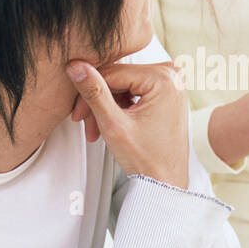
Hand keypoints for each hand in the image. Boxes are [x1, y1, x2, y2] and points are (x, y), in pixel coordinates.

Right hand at [67, 59, 189, 188]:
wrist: (166, 182)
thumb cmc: (147, 160)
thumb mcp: (114, 124)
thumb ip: (94, 92)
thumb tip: (76, 65)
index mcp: (164, 78)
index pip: (112, 73)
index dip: (89, 91)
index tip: (76, 113)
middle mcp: (173, 75)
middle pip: (118, 78)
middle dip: (97, 101)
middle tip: (83, 122)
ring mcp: (172, 83)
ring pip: (123, 85)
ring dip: (106, 106)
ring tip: (96, 129)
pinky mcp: (168, 92)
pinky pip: (134, 91)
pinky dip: (119, 106)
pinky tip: (109, 123)